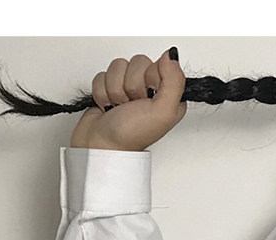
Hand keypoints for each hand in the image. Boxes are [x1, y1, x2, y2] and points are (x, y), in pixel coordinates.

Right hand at [72, 50, 186, 150]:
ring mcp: (129, 87)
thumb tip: (170, 56)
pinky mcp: (110, 87)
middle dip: (131, 85)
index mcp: (167, 93)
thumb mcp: (163, 112)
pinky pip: (103, 73)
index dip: (150, 78)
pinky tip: (109, 106)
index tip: (147, 97)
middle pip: (138, 61)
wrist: (102, 147)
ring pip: (119, 66)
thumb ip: (174, 81)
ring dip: (116, 90)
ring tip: (119, 107)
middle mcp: (149, 88)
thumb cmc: (132, 135)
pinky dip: (103, 92)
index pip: (160, 63)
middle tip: (132, 105)